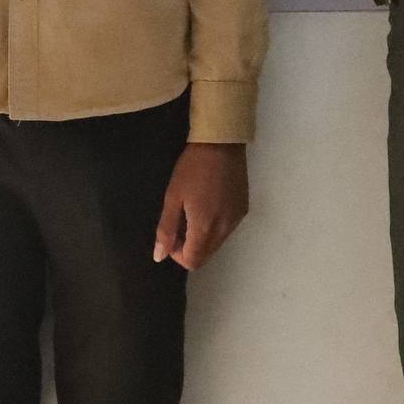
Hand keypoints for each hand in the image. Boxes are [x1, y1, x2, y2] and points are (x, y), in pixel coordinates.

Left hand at [153, 143, 249, 271]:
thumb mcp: (173, 197)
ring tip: (193, 211)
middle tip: (180, 221)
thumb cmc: (192, 168)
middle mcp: (225, 229)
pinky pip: (227, 229)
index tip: (171, 234)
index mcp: (205, 227)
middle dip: (189, 246)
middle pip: (206, 255)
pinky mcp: (243, 210)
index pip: (193, 261)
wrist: (221, 143)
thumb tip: (159, 256)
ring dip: (202, 237)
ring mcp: (237, 220)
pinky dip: (215, 227)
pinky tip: (208, 204)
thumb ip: (166, 229)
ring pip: (217, 243)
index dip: (177, 254)